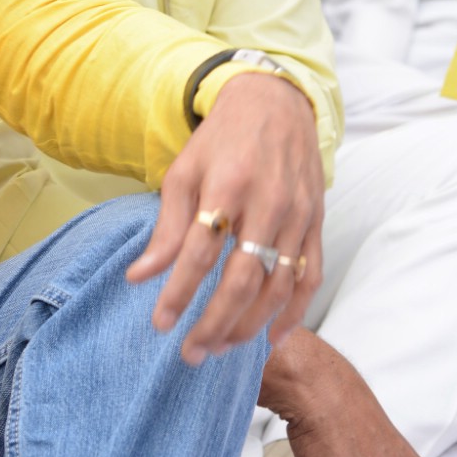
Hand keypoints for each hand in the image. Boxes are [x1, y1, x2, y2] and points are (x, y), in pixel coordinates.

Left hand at [129, 71, 324, 360]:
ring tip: (221, 347)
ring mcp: (298, 216)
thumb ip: (166, 228)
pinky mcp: (317, 223)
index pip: (200, 254)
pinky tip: (272, 337)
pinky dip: (294, 312)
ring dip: (250, 326)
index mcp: (227, 186)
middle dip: (214, 323)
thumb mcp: (184, 173)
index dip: (178, 292)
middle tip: (191, 352)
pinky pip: (310, 277)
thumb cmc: (221, 141)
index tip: (160, 323)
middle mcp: (268, 203)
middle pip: (242, 280)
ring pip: (278, 287)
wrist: (275, 104)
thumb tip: (139, 276)